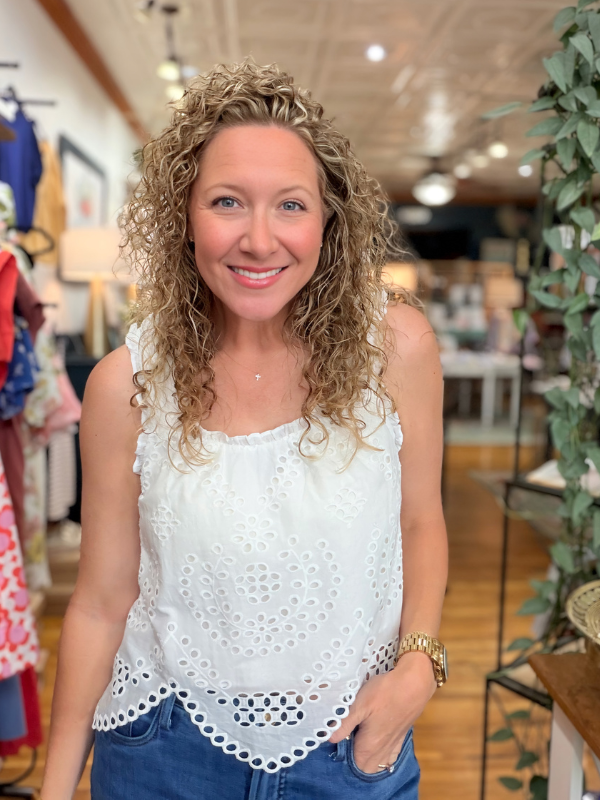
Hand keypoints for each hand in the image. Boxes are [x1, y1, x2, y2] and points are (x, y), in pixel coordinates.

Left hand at [328, 651, 436, 773]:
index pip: (353, 766)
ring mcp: (393, 745)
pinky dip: (382, 757)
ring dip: (367, 760)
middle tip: (344, 743)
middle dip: (354, 762)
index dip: (342, 760)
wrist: (414, 684)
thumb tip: (329, 739)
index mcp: (369, 746)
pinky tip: (376, 748)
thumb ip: (344, 724)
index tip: (335, 745)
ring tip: (357, 745)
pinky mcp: (401, 737)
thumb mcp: (359, 704)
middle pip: (365, 769)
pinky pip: (390, 756)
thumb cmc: (384, 692)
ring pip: (378, 764)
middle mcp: (382, 751)